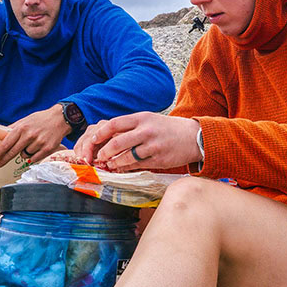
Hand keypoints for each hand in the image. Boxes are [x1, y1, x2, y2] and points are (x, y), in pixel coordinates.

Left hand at [0, 105, 70, 166]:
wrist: (59, 118)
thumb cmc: (41, 119)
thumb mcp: (25, 120)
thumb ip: (13, 128)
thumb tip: (0, 135)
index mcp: (22, 128)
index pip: (6, 143)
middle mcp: (29, 136)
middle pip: (13, 152)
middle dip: (4, 159)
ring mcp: (39, 143)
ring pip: (25, 155)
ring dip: (24, 153)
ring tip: (30, 145)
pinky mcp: (47, 149)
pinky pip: (34, 158)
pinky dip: (33, 156)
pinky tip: (36, 149)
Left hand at [74, 112, 201, 170]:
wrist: (193, 136)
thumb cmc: (167, 128)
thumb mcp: (149, 120)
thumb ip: (131, 126)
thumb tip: (108, 135)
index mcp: (142, 118)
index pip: (115, 124)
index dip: (101, 133)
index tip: (93, 139)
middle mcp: (147, 131)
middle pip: (117, 142)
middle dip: (105, 152)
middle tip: (100, 157)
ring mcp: (153, 146)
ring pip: (126, 157)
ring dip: (114, 162)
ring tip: (109, 164)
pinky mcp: (158, 159)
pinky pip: (137, 166)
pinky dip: (126, 168)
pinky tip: (121, 168)